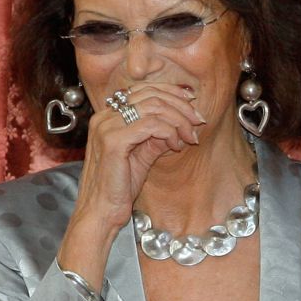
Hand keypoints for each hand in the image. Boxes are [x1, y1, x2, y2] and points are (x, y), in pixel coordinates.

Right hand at [76, 83, 205, 230]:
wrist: (102, 211)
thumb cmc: (119, 187)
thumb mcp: (143, 154)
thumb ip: (157, 135)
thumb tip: (181, 122)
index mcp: (108, 116)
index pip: (143, 89)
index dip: (172, 93)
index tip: (193, 105)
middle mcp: (104, 117)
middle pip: (151, 94)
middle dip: (181, 106)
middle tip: (198, 121)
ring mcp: (106, 127)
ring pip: (154, 107)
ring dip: (179, 120)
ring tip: (190, 137)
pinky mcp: (113, 141)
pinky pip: (152, 125)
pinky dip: (170, 133)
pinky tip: (175, 147)